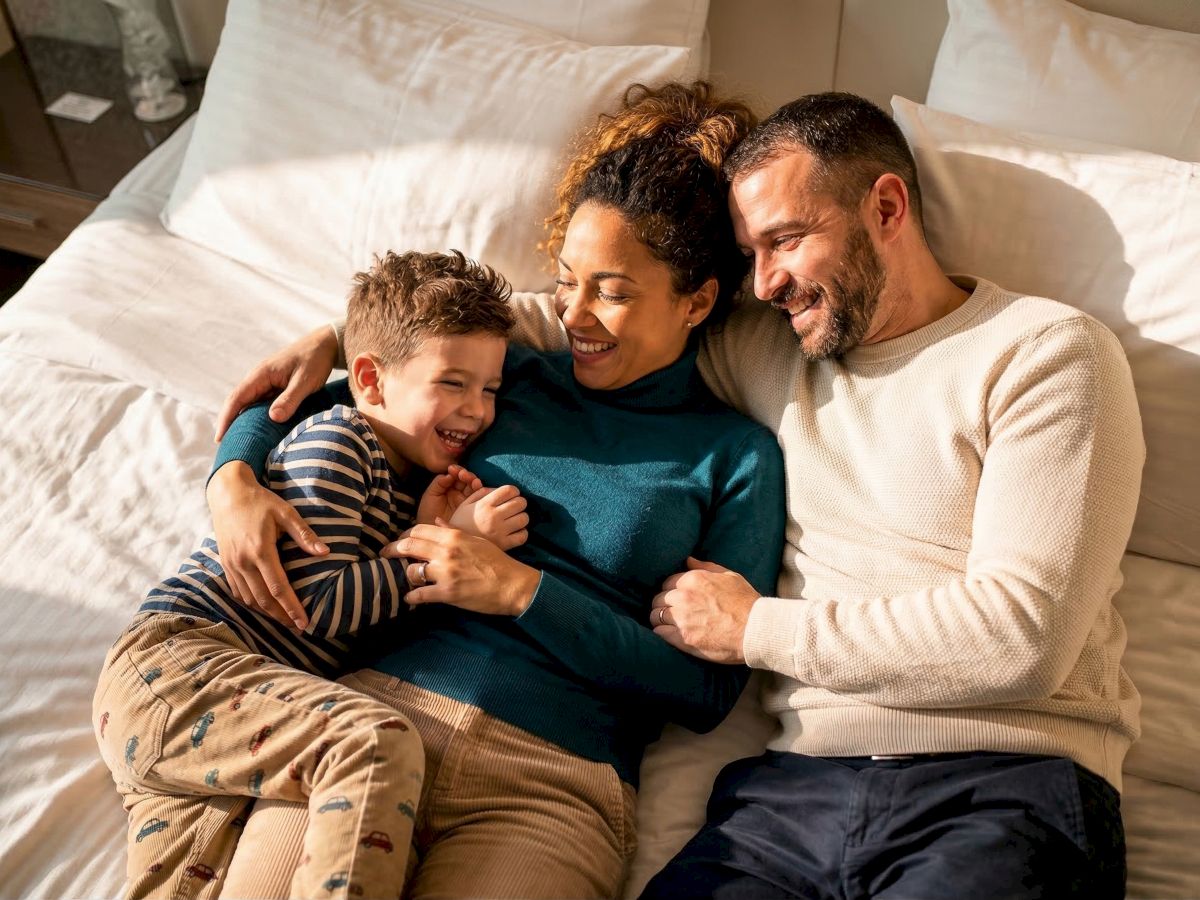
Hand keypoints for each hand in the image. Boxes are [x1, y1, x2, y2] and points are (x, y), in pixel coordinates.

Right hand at [206, 462, 328, 628]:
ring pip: (249, 599)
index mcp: (260, 550)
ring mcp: (231, 565)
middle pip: (263, 600)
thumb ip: (305, 534)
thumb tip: (325, 552)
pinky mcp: (225, 564)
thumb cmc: (261, 502)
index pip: (278, 588)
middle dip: (281, 617)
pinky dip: (252, 603)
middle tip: (298, 628)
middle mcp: (243, 561)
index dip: (292, 608)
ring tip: (285, 621)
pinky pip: (238, 592)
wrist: (228, 494)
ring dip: (267, 613)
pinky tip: (265, 607)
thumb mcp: (286, 512)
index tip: (304, 622)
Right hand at [214, 324, 338, 440]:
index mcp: (261, 374)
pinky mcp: (276, 386)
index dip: (226, 418)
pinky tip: (259, 431)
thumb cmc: (315, 359)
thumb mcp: (305, 380)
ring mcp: (267, 382)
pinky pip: (262, 403)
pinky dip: (257, 417)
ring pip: (250, 404)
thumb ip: (290, 399)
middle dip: (230, 423)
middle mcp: (259, 378)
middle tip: (228, 447)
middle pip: (238, 403)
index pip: (236, 398)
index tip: (219, 438)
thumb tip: (273, 418)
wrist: (326, 344)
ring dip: (243, 421)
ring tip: (240, 443)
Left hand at [383, 524, 539, 614]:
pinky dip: (411, 597)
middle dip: (394, 550)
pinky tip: (410, 598)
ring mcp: (445, 573)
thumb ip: (453, 531)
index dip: (406, 535)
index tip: (400, 541)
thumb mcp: (476, 541)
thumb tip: (437, 522)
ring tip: (407, 578)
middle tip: (386, 554)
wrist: (512, 584)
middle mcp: (446, 552)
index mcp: (453, 537)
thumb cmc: (497, 562)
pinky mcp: (447, 593)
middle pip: (409, 546)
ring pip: (411, 571)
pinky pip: (419, 594)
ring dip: (407, 575)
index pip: (419, 530)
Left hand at [416, 465, 482, 525]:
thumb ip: (439, 483)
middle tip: (462, 474)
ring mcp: (467, 501)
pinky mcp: (472, 509)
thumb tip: (449, 473)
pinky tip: (477, 485)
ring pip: (474, 487)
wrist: (430, 532)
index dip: (456, 471)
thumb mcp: (430, 495)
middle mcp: (459, 493)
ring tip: (472, 480)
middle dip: (466, 474)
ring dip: (474, 480)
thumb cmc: (427, 514)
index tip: (452, 469)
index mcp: (449, 488)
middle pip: (466, 480)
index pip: (456, 476)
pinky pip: (478, 497)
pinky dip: (479, 490)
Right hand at [446, 484, 528, 550]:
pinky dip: (522, 533)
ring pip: (524, 518)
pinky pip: (523, 536)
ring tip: (515, 519)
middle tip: (514, 507)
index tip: (511, 495)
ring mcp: (499, 531)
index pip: (509, 490)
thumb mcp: (465, 505)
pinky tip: (515, 532)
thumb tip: (498, 489)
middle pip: (520, 502)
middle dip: (519, 502)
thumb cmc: (461, 523)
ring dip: (522, 517)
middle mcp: (493, 517)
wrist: (454, 547)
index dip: (514, 491)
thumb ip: (481, 493)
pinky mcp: (504, 545)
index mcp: (484, 505)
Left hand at [650, 557, 759, 663]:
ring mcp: (681, 618)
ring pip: (655, 616)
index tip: (676, 599)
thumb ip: (706, 567)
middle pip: (658, 599)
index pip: (666, 583)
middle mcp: (683, 597)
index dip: (671, 592)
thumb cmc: (746, 602)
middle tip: (671, 612)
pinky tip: (669, 634)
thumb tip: (688, 560)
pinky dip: (662, 633)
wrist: (756, 629)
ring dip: (660, 619)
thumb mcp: (729, 576)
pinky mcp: (683, 639)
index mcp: (692, 580)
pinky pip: (660, 633)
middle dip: (663, 605)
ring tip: (668, 624)